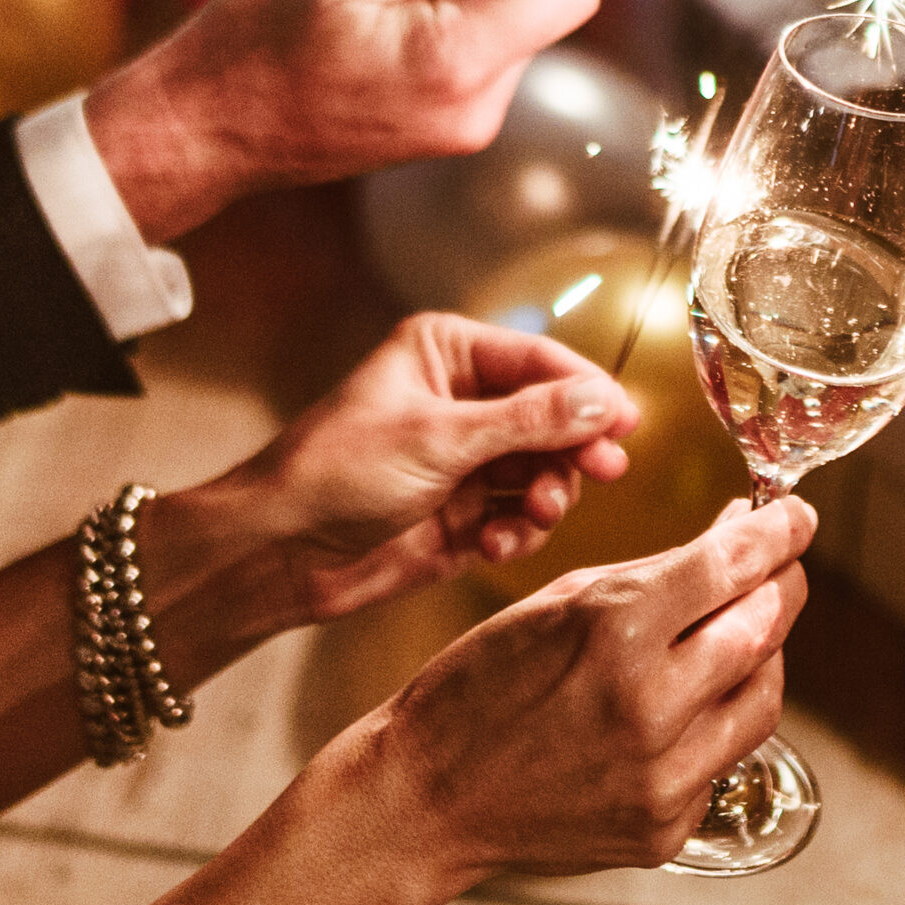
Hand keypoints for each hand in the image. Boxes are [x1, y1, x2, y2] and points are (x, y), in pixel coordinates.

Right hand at [88, 0, 598, 242]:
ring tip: (381, 1)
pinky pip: (479, 64)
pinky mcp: (444, 134)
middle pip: (546, 11)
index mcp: (460, 60)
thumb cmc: (263, 32)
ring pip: (512, 35)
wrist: (208, 122)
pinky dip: (449, 31)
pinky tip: (381, 32)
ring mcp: (463, 130)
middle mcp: (478, 108)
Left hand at [143, 314, 641, 646]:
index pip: (540, 360)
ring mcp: (462, 460)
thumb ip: (529, 421)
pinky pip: (518, 517)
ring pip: (542, 471)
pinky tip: (493, 544)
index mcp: (445, 353)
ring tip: (533, 516)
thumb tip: (605, 400)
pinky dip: (518, 531)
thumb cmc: (338, 471)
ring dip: (546, 495)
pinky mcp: (462, 515)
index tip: (627, 423)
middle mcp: (459, 400)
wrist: (277, 552)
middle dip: (571, 449)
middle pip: (552, 418)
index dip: (587, 391)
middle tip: (597, 475)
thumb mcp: (440, 439)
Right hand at [331, 498, 814, 888]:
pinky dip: (718, 721)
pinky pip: (723, 758)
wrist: (429, 795)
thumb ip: (656, 572)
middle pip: (763, 629)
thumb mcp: (560, 599)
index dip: (779, 534)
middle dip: (781, 587)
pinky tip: (687, 704)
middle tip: (780, 568)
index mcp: (614, 630)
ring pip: (762, 698)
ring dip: (762, 655)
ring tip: (739, 631)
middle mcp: (649, 704)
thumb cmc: (481, 686)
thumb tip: (735, 537)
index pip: (731, 568)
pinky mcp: (665, 825)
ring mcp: (662, 775)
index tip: (798, 517)